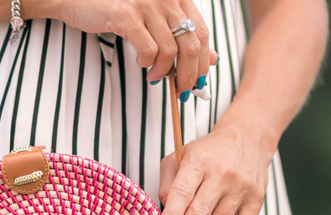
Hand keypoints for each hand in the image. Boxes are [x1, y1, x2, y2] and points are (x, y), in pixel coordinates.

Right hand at [53, 0, 217, 94]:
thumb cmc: (118, 10)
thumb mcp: (156, 21)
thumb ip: (183, 36)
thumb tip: (212, 59)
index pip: (201, 33)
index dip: (203, 62)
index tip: (198, 82)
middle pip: (191, 43)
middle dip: (188, 74)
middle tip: (181, 91)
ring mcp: (147, 4)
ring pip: (170, 50)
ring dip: (163, 71)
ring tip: (154, 78)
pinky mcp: (127, 14)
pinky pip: (148, 49)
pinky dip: (146, 62)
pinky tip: (141, 63)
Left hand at [157, 123, 274, 214]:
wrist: (248, 138)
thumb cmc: (207, 152)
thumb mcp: (181, 156)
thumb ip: (168, 182)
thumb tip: (163, 213)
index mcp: (199, 161)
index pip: (183, 191)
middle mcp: (221, 174)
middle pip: (201, 213)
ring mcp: (241, 189)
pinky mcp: (256, 200)